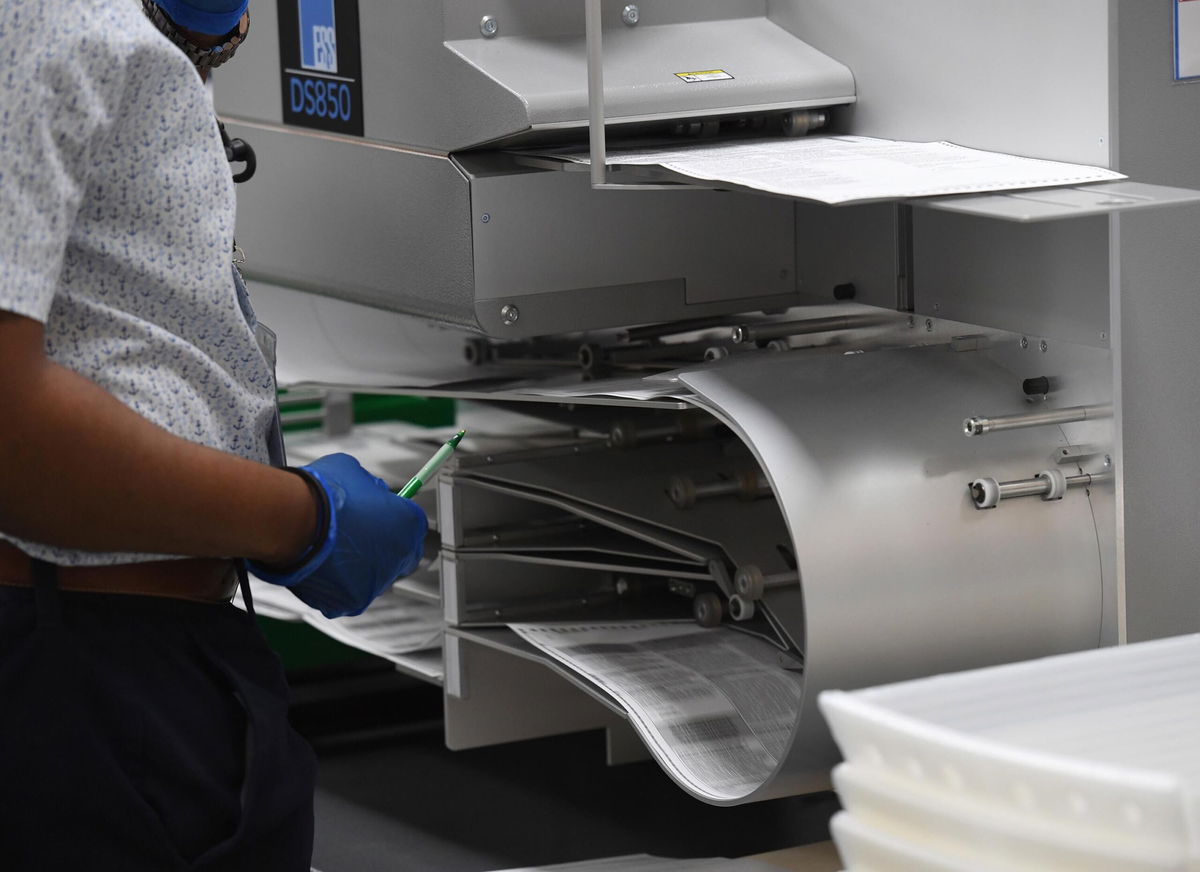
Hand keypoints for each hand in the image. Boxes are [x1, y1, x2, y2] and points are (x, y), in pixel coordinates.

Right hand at [249, 453, 427, 617]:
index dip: (392, 522)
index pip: (412, 526)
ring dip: (357, 568)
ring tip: (331, 551)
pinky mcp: (354, 601)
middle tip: (356, 538)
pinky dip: (336, 585)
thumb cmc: (323, 494)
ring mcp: (378, 582)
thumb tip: (367, 491)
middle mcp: (401, 556)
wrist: (294, 520)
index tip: (380, 519)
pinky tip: (321, 566)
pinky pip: (348, 594)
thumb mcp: (355, 472)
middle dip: (380, 548)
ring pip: (372, 578)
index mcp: (409, 523)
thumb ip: (369, 487)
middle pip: (398, 556)